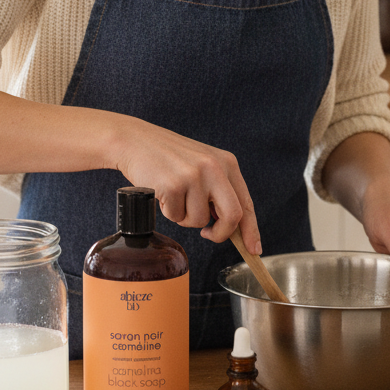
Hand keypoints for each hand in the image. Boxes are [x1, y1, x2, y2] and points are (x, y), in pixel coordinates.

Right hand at [114, 115, 260, 253]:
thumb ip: (219, 190)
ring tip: (175, 195)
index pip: (246, 203)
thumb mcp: (202, 165)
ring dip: (185, 217)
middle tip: (207, 234)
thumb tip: (232, 227)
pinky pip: (177, 217)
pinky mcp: (173, 186)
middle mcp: (214, 167)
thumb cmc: (168, 157)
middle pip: (233, 216)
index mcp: (227, 162)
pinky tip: (163, 192)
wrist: (135, 140)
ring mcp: (194, 176)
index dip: (251, 230)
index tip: (254, 249)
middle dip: (221, 233)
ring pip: (200, 221)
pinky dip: (168, 212)